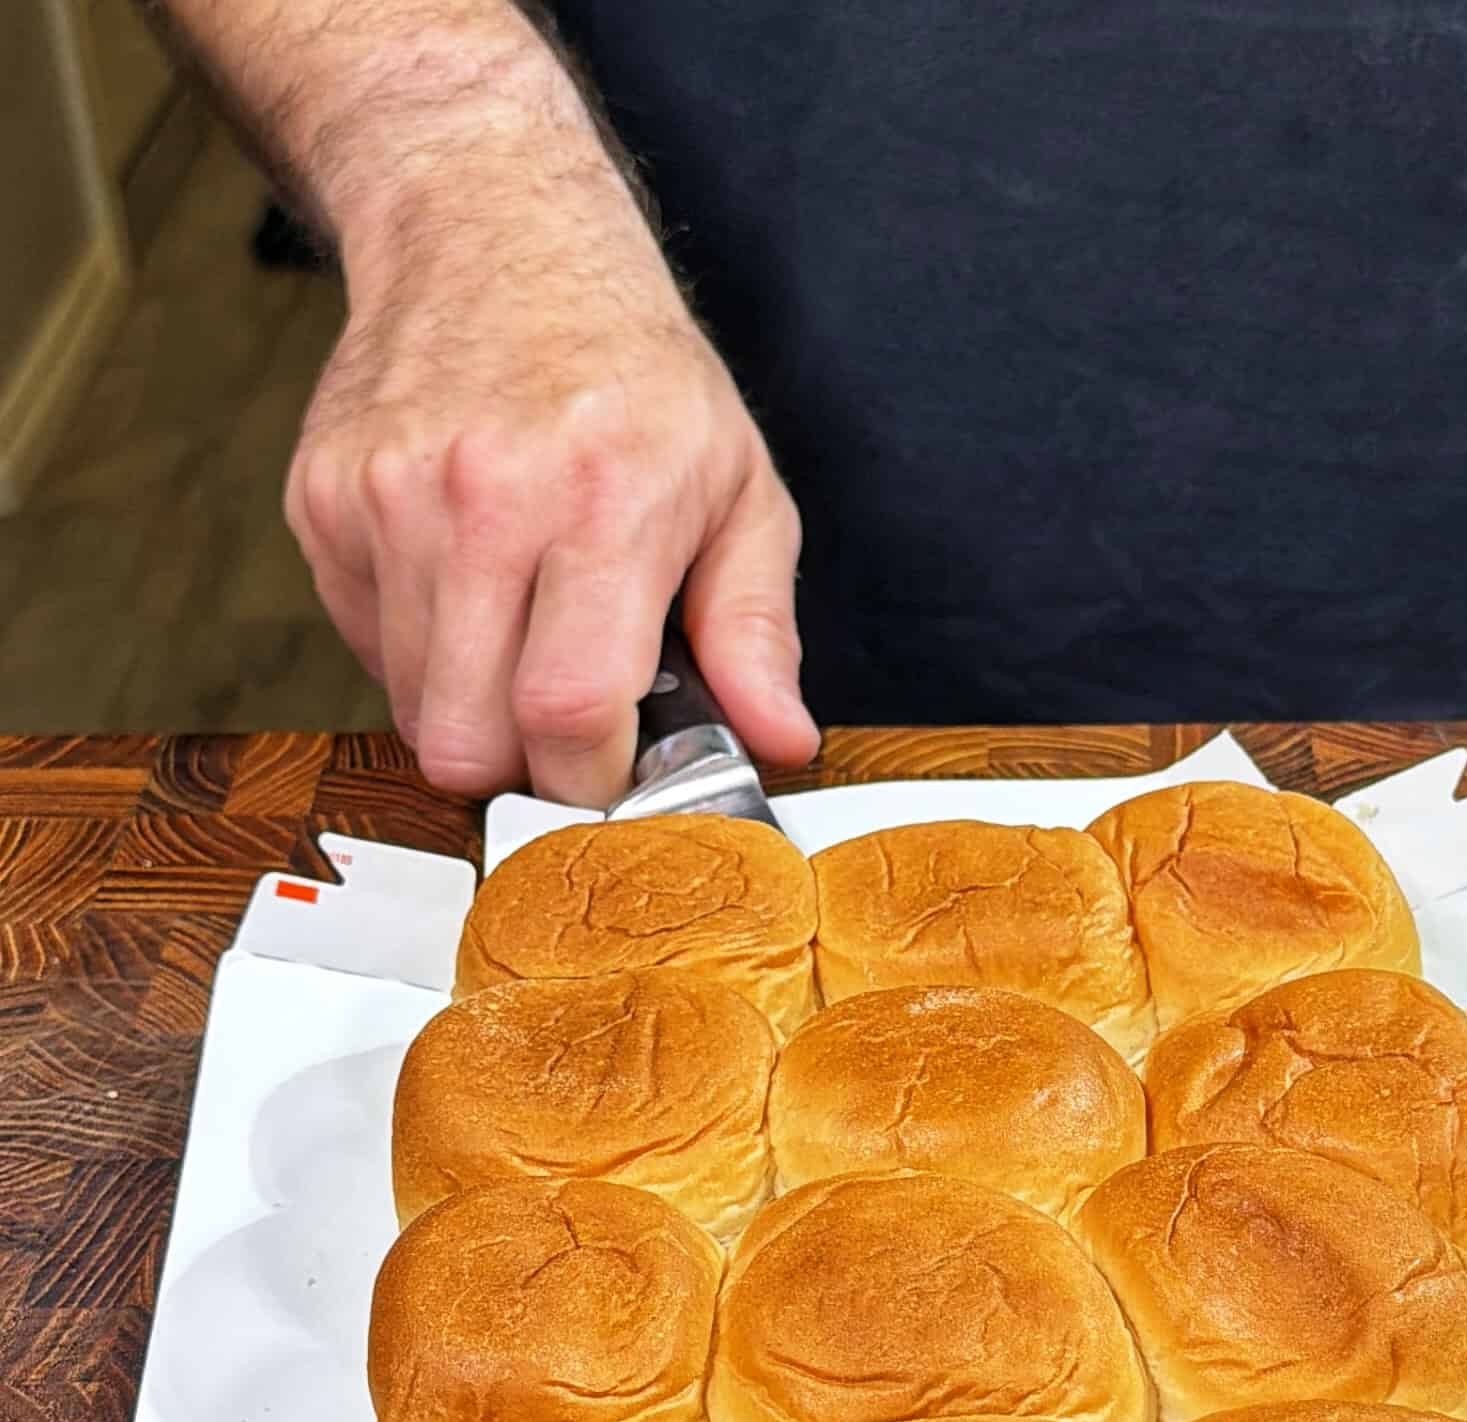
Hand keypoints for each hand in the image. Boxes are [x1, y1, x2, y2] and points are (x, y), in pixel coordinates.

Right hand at [285, 180, 817, 804]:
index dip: (592, 780)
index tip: (616, 776)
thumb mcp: (737, 487)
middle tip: (568, 726)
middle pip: (468, 739)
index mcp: (600, 500)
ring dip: (470, 710)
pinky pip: (365, 647)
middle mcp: (481, 498)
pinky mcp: (323, 502)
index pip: (568, 711)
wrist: (491, 230)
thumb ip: (756, 628)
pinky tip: (467, 589)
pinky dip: (417, 652)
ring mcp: (387, 499)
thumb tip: (779, 739)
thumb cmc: (631, 371)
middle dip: (523, 768)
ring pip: (410, 708)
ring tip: (523, 639)